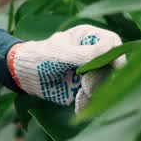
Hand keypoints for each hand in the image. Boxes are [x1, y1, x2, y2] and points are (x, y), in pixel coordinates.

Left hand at [8, 25, 125, 113]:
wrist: (23, 75)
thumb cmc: (40, 56)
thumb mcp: (62, 54)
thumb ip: (86, 53)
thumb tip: (112, 46)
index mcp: (88, 37)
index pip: (113, 43)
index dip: (117, 54)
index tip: (115, 68)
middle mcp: (92, 54)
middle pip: (112, 65)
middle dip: (103, 78)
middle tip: (87, 86)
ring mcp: (89, 71)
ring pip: (105, 83)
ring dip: (95, 91)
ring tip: (80, 93)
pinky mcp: (83, 87)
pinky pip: (93, 97)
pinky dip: (87, 102)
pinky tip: (78, 104)